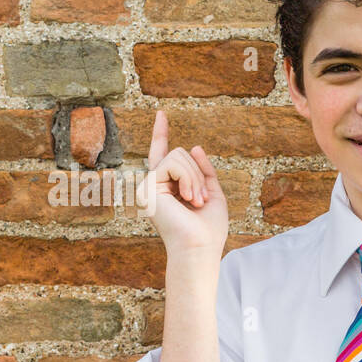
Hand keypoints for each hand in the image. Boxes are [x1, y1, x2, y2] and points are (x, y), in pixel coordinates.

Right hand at [136, 109, 228, 255]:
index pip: (163, 154)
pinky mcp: (148, 186)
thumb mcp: (213, 193)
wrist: (198, 246)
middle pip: (179, 153)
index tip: (161, 114)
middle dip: (198, 173)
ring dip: (194, 177)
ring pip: (177, 155)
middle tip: (200, 200)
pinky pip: (173, 163)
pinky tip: (187, 198)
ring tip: (195, 201)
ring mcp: (149, 185)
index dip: (161, 133)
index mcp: (169, 187)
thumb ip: (204, 171)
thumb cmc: (207, 228)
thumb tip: (194, 146)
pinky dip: (187, 178)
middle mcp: (155, 185)